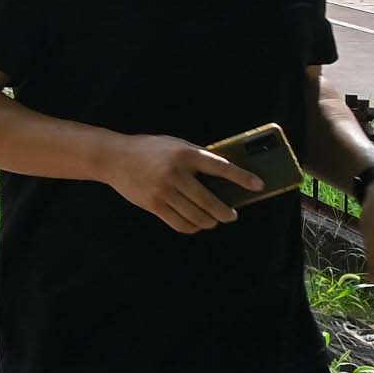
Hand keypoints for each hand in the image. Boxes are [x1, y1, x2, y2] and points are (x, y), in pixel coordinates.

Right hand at [105, 131, 266, 230]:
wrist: (115, 157)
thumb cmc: (151, 149)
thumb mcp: (176, 145)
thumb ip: (197, 157)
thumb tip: (224, 176)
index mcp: (185, 154)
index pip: (220, 167)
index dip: (241, 177)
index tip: (258, 185)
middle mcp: (175, 173)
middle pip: (209, 201)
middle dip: (225, 213)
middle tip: (231, 215)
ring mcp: (163, 191)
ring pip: (196, 216)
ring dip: (210, 222)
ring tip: (214, 220)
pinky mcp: (153, 205)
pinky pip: (180, 223)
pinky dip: (193, 227)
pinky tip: (197, 224)